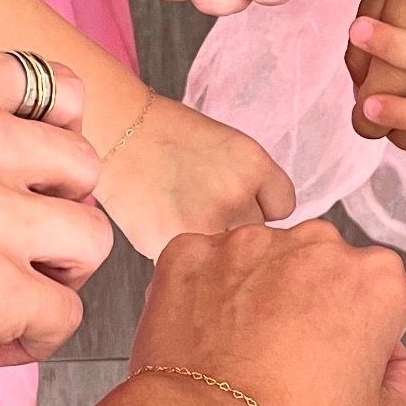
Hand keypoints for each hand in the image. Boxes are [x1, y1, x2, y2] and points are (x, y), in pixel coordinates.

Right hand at [0, 44, 112, 405]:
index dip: (51, 144)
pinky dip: (31, 337)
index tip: (21, 179)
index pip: (62, 91)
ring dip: (54, 276)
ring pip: (91, 240)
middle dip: (56, 214)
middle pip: (84, 168)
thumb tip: (38, 148)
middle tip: (7, 247)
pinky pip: (65, 316)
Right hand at [95, 94, 295, 258]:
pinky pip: (194, 268)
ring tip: (188, 221)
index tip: (243, 201)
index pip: (284, 208)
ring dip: (214, 250)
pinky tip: (168, 229)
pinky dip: (184, 259)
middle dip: (238, 230)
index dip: (262, 206)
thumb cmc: (172, 139)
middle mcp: (236, 196)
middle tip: (210, 211)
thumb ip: (255, 185)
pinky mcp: (174, 246)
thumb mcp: (231, 147)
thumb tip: (268, 230)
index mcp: (255, 165)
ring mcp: (205, 224)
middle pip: (259, 239)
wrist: (121, 136)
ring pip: (228, 260)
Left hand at [129, 221, 405, 405]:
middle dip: (308, 304)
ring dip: (255, 294)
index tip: (339, 367)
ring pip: (260, 261)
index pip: (377, 296)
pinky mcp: (191, 252)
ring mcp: (247, 243)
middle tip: (288, 363)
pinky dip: (203, 294)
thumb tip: (394, 364)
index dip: (360, 335)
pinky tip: (205, 339)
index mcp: (374, 280)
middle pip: (319, 269)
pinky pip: (204, 266)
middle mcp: (314, 245)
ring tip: (241, 354)